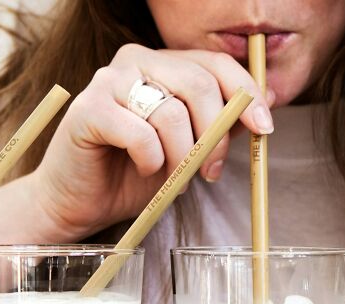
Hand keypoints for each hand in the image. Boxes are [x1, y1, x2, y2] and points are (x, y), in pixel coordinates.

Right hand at [28, 44, 273, 240]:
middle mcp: (136, 60)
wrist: (81, 201)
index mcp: (163, 63)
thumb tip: (260, 110)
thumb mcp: (188, 148)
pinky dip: (150, 161)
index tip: (263, 128)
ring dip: (181, 157)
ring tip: (172, 178)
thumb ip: (216, 125)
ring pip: (172, 113)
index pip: (216, 64)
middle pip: (199, 84)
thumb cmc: (133, 173)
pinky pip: (140, 134)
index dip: (246, 94)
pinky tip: (143, 169)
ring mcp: (108, 81)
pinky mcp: (88, 109)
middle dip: (214, 135)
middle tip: (210, 171)